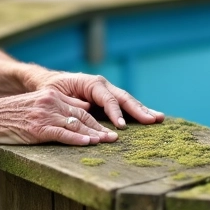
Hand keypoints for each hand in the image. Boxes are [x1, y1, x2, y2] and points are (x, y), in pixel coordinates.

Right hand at [0, 89, 117, 145]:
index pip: (79, 107)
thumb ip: (56, 105)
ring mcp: (44, 115)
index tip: (108, 126)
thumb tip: (81, 109)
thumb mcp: (34, 104)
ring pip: (75, 125)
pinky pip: (62, 134)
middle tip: (114, 137)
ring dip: (94, 134)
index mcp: (50, 95)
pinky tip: (88, 144)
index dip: (95, 117)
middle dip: (100, 127)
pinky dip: (77, 139)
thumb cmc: (9, 115)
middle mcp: (50, 102)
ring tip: (107, 142)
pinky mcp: (37, 128)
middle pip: (82, 115)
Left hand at [36, 72, 163, 129]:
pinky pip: (125, 106)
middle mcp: (102, 86)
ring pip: (128, 101)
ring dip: (143, 110)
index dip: (116, 112)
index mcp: (91, 83)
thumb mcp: (53, 93)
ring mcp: (108, 92)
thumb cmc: (50, 89)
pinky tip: (151, 118)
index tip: (122, 126)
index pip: (107, 98)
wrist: (50, 83)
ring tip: (159, 118)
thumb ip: (69, 100)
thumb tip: (85, 107)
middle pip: (123, 98)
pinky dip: (138, 111)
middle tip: (153, 119)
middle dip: (139, 109)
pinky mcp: (109, 100)